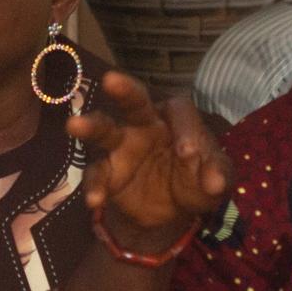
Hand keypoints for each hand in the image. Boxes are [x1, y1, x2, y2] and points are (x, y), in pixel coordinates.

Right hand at [67, 71, 230, 248]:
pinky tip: (95, 200)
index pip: (179, 110)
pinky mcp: (107, 172)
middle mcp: (144, 124)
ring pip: (104, 129)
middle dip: (124, 90)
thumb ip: (218, 176)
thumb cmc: (195, 180)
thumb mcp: (215, 181)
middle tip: (110, 79)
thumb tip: (215, 183)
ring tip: (74, 125)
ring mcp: (121, 147)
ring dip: (90, 126)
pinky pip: (97, 173)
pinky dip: (95, 185)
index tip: (189, 155)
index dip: (185, 129)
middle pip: (134, 101)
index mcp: (174, 118)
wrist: (170, 211)